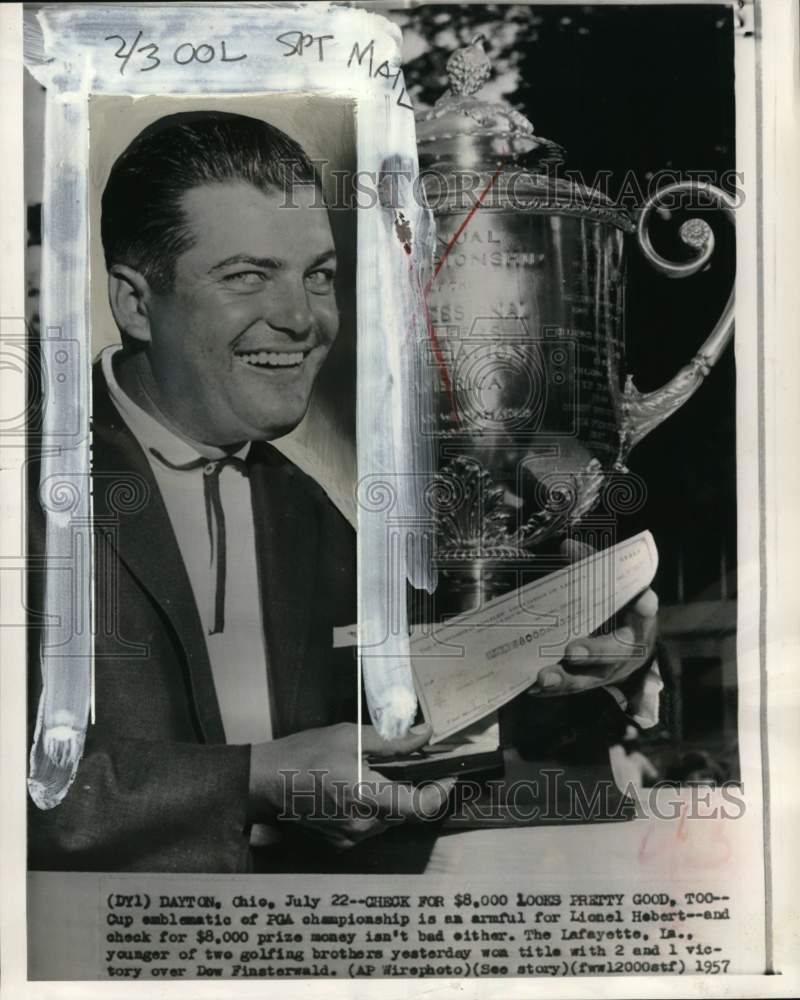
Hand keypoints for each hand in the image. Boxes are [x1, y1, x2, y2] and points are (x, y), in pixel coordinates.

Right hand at [249, 722, 453, 849]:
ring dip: (393, 798)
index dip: (441, 792)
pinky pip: (371, 825)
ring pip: (390, 819)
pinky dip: (374, 808)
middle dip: (414, 789)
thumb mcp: (350, 736)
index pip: (419, 806)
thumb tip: (425, 734)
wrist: (264, 782)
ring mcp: (351, 837)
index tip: (450, 776)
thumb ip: (392, 741)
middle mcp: (362, 824)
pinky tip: (360, 787)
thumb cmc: (304, 754)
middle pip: (407, 812)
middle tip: (413, 764)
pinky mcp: (341, 841)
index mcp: (367, 796)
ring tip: (380, 772)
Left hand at [527, 538, 658, 697]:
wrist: (629, 652)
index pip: (644, 611)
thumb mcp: (610, 588)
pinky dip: (551, 690)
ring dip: (565, 679)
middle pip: (613, 653)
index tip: (644, 599)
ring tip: (543, 676)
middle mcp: (626, 649)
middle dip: (593, 652)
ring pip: (589, 679)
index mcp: (637, 621)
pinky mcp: (590, 683)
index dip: (644, 607)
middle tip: (572, 651)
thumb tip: (566, 546)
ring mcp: (608, 671)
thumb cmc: (615, 611)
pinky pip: (570, 690)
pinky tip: (531, 687)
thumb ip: (591, 566)